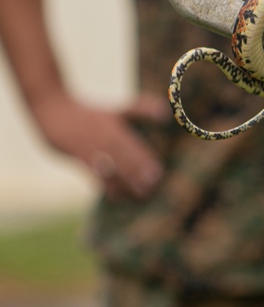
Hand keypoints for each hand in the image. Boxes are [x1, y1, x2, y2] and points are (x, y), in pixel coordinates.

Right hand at [30, 91, 166, 199]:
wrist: (55, 113)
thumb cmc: (93, 113)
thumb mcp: (119, 109)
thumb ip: (143, 109)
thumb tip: (165, 112)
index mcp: (113, 128)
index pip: (129, 146)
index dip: (142, 159)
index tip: (157, 172)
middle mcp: (101, 140)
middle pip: (120, 160)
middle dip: (135, 174)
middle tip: (150, 187)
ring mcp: (88, 152)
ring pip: (107, 171)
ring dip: (123, 184)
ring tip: (138, 195)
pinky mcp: (78, 161)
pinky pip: (93, 176)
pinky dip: (105, 186)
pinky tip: (117, 196)